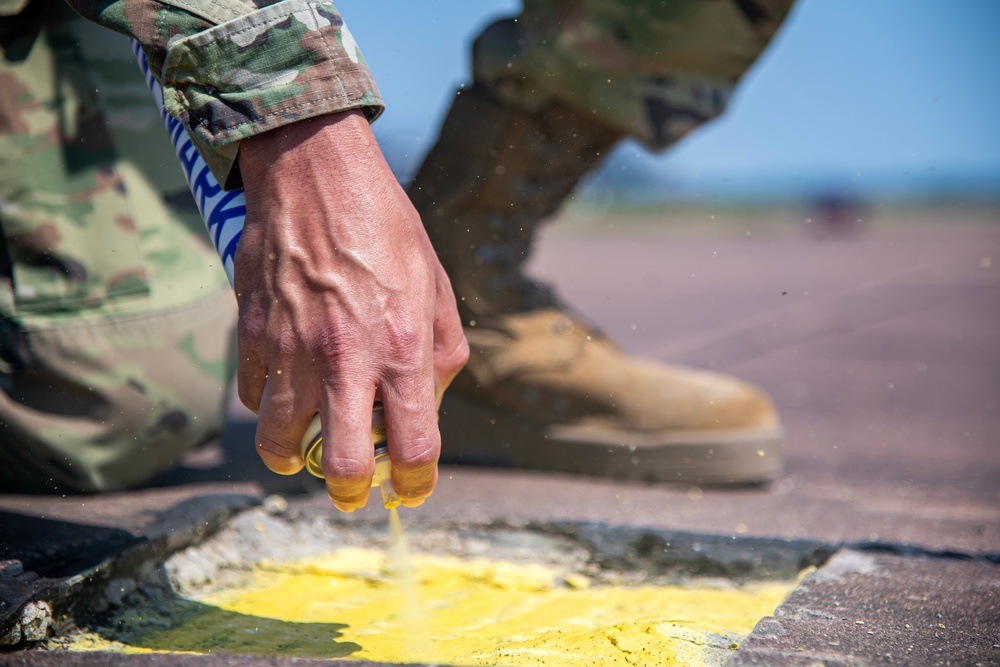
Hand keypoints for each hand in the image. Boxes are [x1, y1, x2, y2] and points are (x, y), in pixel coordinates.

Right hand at [236, 110, 467, 510]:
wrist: (315, 173)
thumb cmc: (386, 227)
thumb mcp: (437, 286)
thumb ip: (443, 353)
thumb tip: (430, 405)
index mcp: (402, 350)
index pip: (414, 446)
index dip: (416, 483)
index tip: (412, 489)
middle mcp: (346, 360)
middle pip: (344, 466)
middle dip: (352, 493)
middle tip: (354, 493)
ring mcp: (292, 350)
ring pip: (279, 443)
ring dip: (294, 458)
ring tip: (303, 452)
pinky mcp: (253, 334)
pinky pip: (252, 397)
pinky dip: (267, 407)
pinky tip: (282, 392)